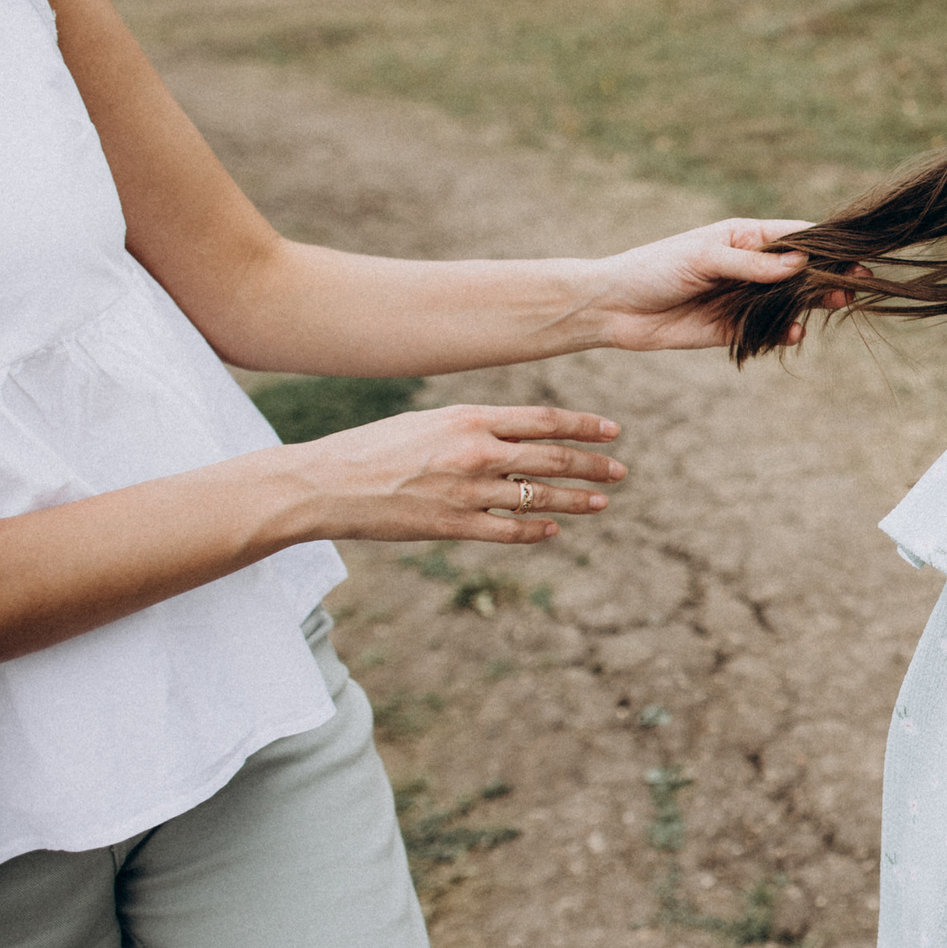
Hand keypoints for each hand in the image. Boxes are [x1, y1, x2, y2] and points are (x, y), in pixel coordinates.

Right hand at [278, 405, 626, 545]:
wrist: (326, 483)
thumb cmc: (374, 447)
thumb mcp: (430, 421)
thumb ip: (475, 427)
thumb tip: (518, 436)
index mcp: (469, 418)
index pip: (543, 420)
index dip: (583, 427)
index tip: (612, 432)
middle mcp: (475, 452)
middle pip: (551, 458)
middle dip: (591, 465)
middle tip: (620, 470)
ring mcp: (467, 491)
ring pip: (538, 495)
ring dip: (576, 499)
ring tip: (602, 501)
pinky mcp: (453, 525)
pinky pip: (509, 530)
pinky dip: (536, 529)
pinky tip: (555, 529)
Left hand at [577, 218, 835, 350]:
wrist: (616, 308)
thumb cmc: (655, 268)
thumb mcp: (703, 258)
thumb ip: (751, 264)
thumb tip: (799, 263)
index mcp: (745, 237)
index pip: (796, 236)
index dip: (827, 244)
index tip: (855, 252)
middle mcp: (751, 267)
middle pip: (801, 270)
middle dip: (829, 276)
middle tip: (859, 283)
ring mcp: (746, 298)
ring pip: (791, 301)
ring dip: (814, 304)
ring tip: (838, 305)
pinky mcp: (736, 329)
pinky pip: (770, 331)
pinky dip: (785, 333)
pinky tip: (795, 333)